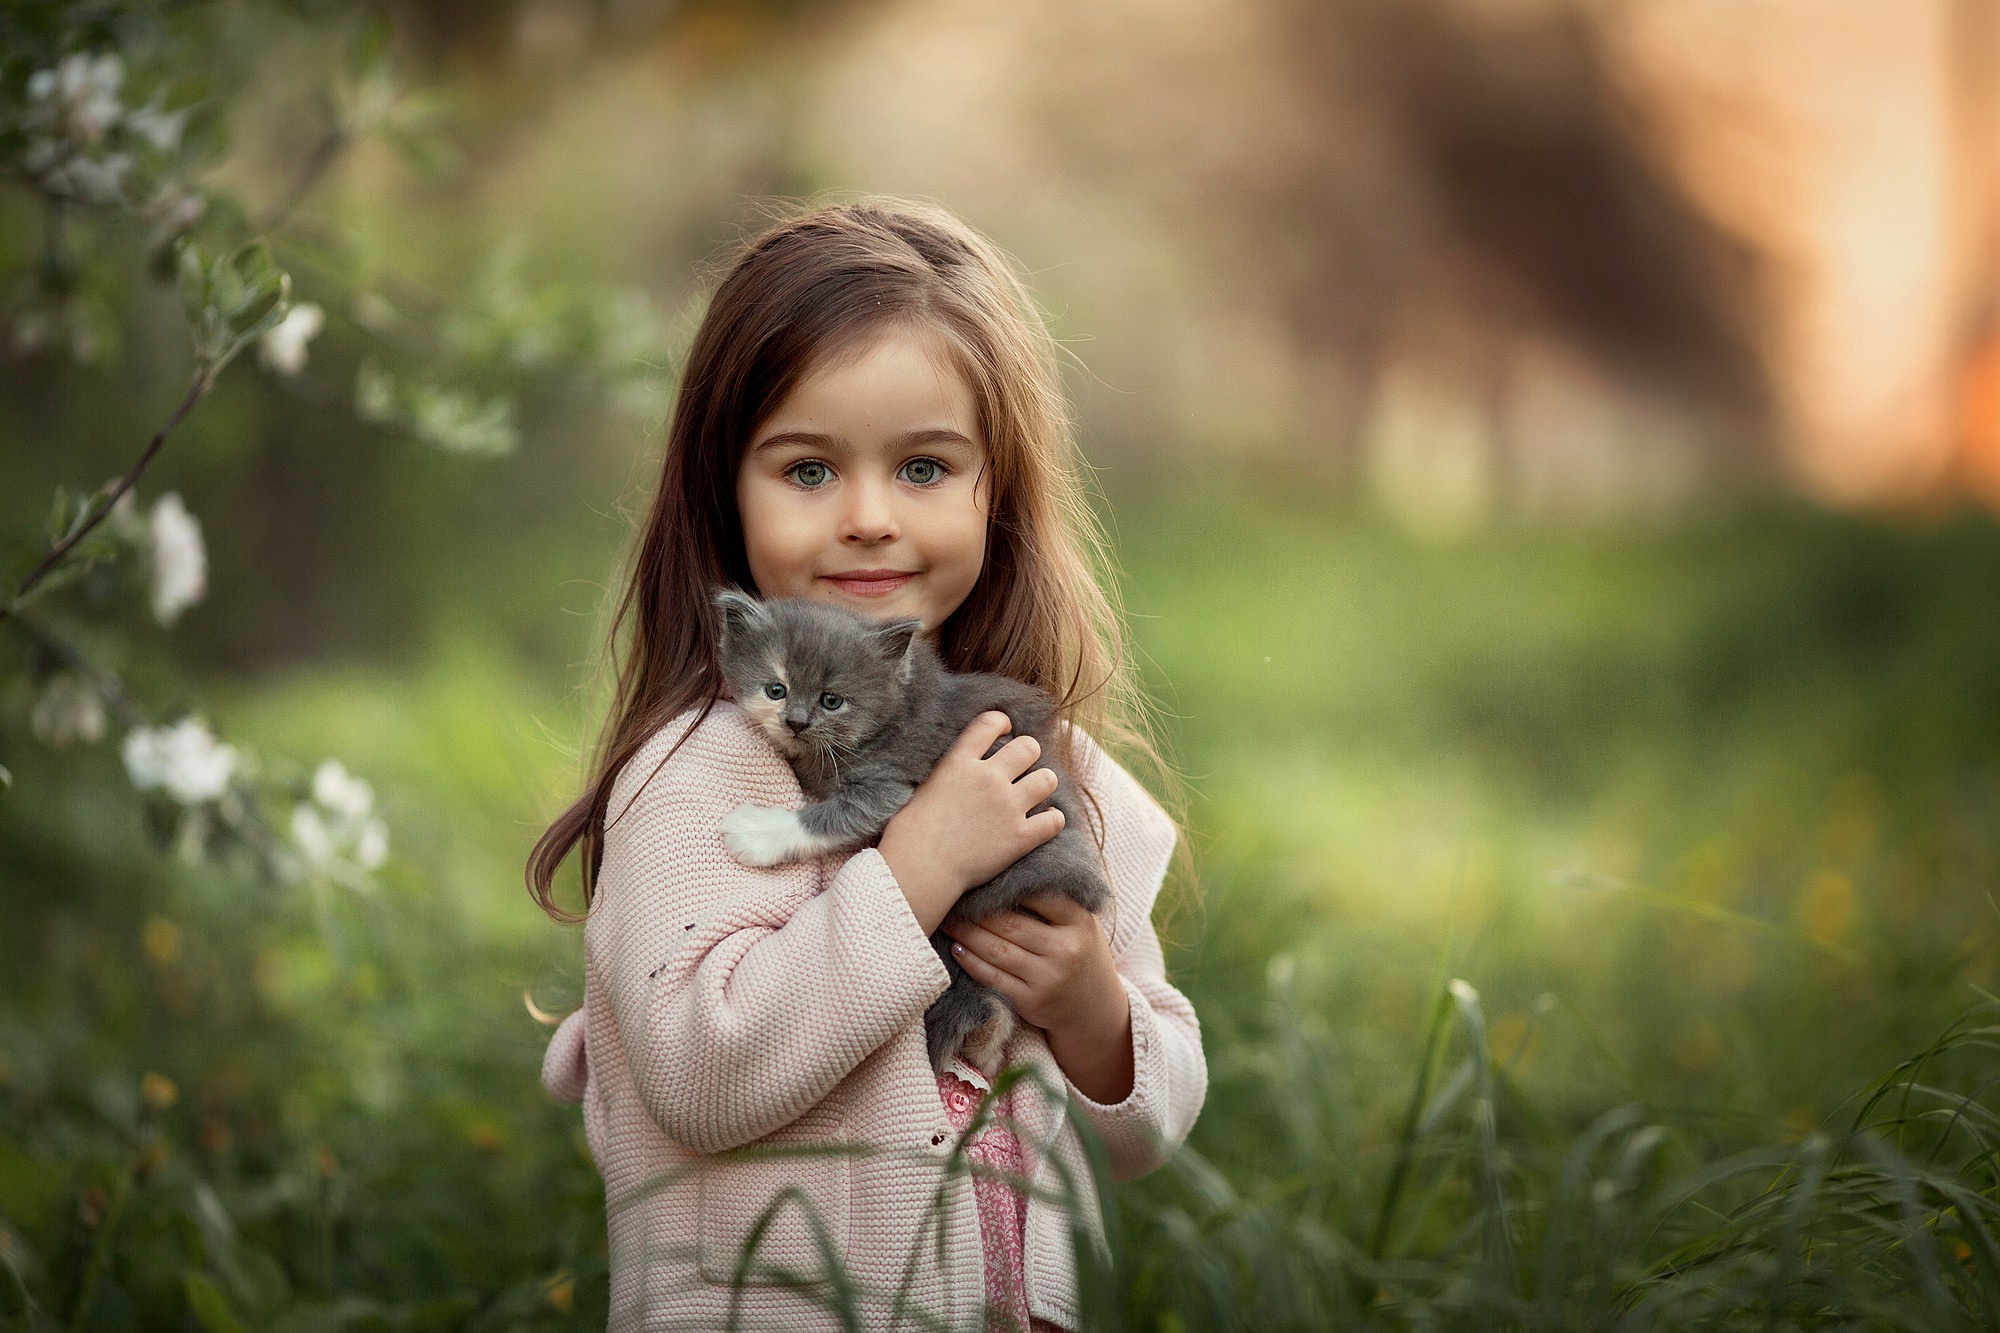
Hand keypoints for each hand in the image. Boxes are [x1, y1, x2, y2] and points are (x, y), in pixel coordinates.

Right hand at [878, 712, 1064, 933]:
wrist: (918, 869)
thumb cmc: (909, 833)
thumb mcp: (922, 786)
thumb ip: (948, 770)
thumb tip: (961, 763)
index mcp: (960, 762)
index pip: (991, 722)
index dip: (1002, 723)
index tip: (1004, 732)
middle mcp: (988, 779)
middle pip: (1029, 747)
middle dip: (1028, 753)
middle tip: (1021, 767)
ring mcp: (1007, 807)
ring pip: (1047, 779)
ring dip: (1043, 784)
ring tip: (1034, 792)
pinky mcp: (1020, 838)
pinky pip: (1054, 821)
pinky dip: (1052, 820)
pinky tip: (1044, 821)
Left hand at [942, 891, 1134, 1103]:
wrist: (1094, 1009)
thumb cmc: (1081, 953)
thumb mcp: (1082, 923)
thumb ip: (1057, 897)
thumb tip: (1013, 862)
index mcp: (1079, 922)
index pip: (1038, 894)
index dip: (1005, 884)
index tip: (982, 873)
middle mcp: (1065, 950)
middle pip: (1009, 923)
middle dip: (975, 910)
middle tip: (953, 895)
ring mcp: (1048, 978)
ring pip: (996, 950)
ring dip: (966, 933)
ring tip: (947, 919)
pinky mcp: (1031, 1002)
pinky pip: (992, 977)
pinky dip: (970, 961)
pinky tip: (956, 947)